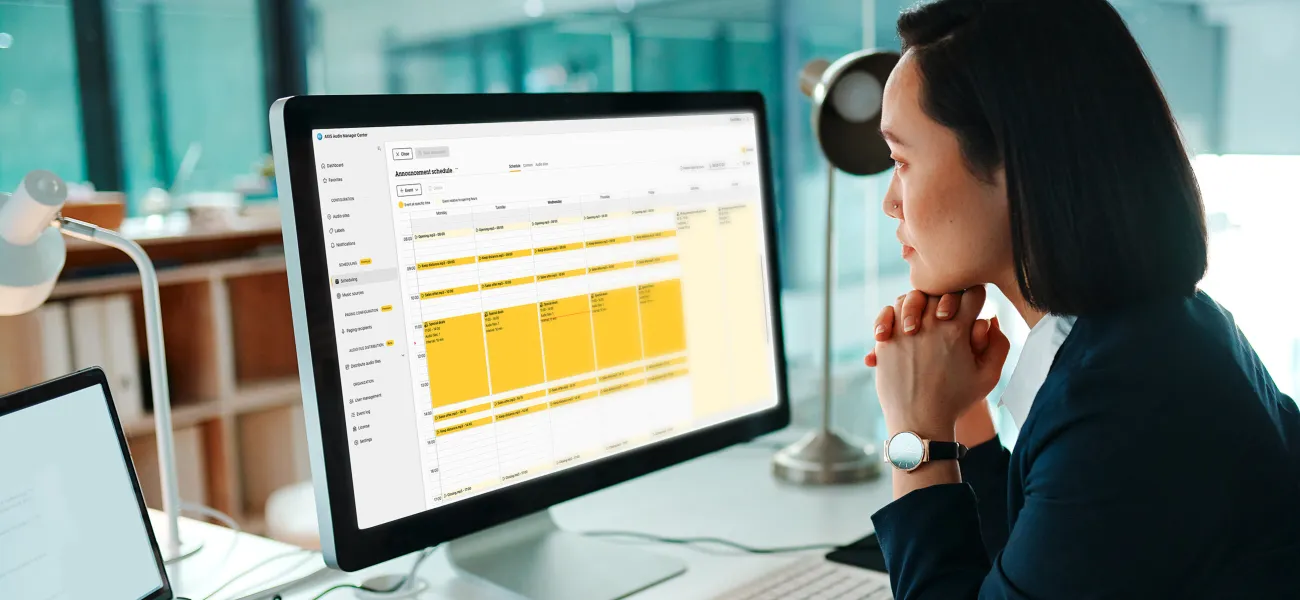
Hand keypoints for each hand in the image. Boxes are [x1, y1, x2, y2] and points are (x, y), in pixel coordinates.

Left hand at [867, 286, 1009, 439]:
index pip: (973, 292)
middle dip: (947, 297)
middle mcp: (931, 325)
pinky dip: (893, 315)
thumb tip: (991, 319)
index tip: (971, 308)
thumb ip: (998, 345)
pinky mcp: (885, 341)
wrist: (919, 423)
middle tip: (947, 314)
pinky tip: (901, 328)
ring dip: (918, 304)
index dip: (975, 297)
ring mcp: (905, 331)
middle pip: (940, 290)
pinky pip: (887, 313)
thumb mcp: (988, 377)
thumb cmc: (955, 401)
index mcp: (959, 330)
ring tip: (922, 321)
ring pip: (911, 297)